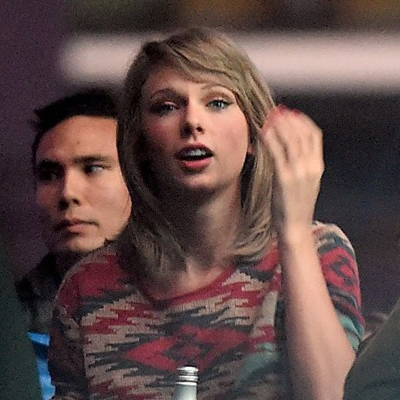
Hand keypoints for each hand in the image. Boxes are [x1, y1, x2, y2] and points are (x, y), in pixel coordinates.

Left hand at [262, 105, 323, 236]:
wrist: (295, 228)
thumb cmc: (296, 206)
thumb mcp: (305, 183)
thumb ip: (301, 165)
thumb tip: (290, 148)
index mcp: (317, 166)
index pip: (314, 134)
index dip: (302, 121)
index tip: (291, 113)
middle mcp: (310, 166)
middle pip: (301, 133)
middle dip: (288, 119)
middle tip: (275, 111)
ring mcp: (298, 172)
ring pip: (289, 139)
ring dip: (278, 126)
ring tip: (267, 118)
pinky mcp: (284, 179)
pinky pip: (276, 152)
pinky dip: (269, 139)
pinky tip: (261, 133)